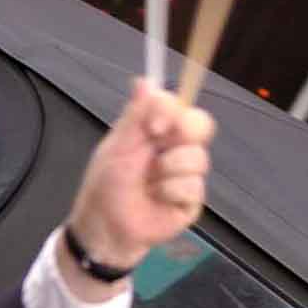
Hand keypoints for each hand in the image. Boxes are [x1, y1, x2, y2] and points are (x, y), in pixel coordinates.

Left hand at [58, 77, 215, 299]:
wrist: (104, 227)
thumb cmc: (106, 185)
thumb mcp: (117, 146)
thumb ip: (135, 115)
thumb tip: (144, 80)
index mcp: (158, 131)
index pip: (181, 106)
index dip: (173, 110)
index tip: (154, 126)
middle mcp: (176, 149)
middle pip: (202, 126)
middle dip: (183, 135)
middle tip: (159, 149)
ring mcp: (187, 174)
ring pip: (197, 158)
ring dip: (166, 170)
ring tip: (148, 183)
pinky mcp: (192, 200)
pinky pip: (192, 186)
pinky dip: (169, 192)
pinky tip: (156, 199)